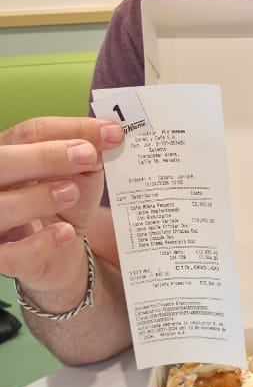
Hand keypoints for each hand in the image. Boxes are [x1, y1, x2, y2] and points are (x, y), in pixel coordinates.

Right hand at [0, 116, 123, 298]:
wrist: (61, 254)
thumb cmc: (64, 206)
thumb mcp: (81, 175)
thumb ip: (89, 155)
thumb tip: (107, 136)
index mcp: (9, 155)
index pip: (29, 133)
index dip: (69, 129)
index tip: (109, 132)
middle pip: (2, 162)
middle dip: (44, 156)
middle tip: (87, 155)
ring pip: (1, 206)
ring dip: (38, 196)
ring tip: (71, 193)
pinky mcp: (4, 257)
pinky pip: (12, 253)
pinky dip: (40, 242)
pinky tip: (66, 232)